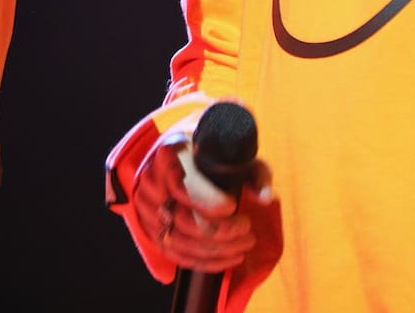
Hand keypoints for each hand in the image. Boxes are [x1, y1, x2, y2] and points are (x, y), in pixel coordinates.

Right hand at [132, 130, 272, 272]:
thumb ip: (254, 172)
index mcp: (170, 156)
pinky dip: (206, 261)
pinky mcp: (153, 230)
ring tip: (244, 245)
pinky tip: (229, 258)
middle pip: (184, 219)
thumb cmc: (211, 155)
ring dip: (218, 250)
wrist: (178, 157)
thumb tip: (265, 198)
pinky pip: (177, 255)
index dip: (208, 201)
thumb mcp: (233, 153)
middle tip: (247, 229)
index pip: (182, 186)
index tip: (232, 206)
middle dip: (221, 231)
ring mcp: (149, 210)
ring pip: (182, 241)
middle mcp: (153, 183)